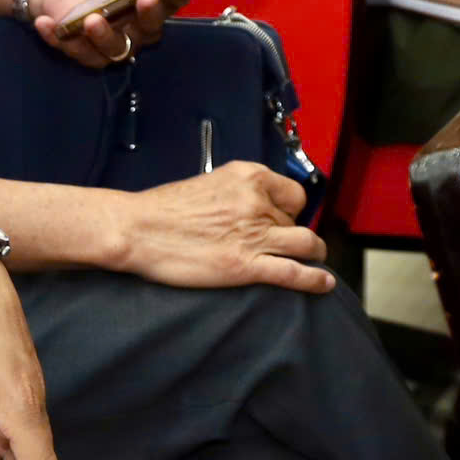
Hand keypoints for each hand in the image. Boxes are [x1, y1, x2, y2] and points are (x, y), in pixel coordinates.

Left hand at [34, 0, 201, 67]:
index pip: (176, 0)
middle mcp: (138, 25)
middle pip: (151, 29)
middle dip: (149, 15)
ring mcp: (110, 39)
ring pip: (116, 50)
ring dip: (104, 36)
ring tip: (91, 19)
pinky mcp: (82, 47)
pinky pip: (76, 52)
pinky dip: (61, 40)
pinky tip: (47, 22)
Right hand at [98, 165, 331, 294]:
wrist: (137, 229)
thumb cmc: (161, 209)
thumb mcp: (206, 184)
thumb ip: (236, 194)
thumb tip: (252, 211)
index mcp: (247, 177)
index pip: (293, 194)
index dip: (290, 209)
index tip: (283, 219)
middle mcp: (257, 202)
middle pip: (296, 221)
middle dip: (290, 234)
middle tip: (277, 243)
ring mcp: (254, 235)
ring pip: (307, 244)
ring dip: (313, 253)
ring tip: (313, 260)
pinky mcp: (247, 265)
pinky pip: (294, 272)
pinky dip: (313, 279)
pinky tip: (323, 283)